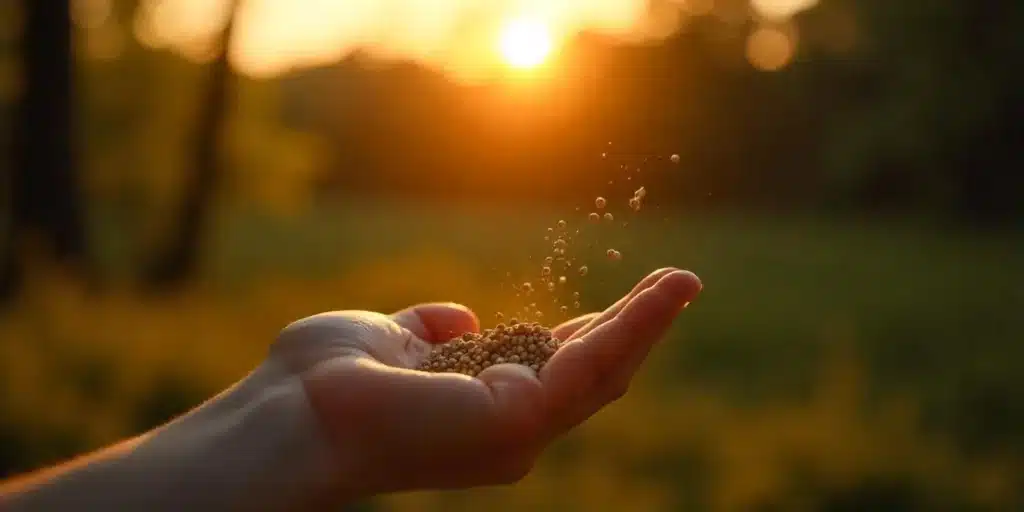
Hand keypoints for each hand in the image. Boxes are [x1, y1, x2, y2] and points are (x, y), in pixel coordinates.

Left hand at [272, 267, 701, 498]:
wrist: (290, 414)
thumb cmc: (323, 380)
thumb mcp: (388, 337)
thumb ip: (429, 331)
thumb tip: (460, 316)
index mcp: (479, 407)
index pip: (552, 369)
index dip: (593, 333)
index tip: (621, 301)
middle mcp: (507, 427)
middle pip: (591, 373)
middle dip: (634, 327)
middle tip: (674, 285)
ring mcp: (519, 430)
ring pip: (605, 371)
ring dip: (648, 323)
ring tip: (683, 282)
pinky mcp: (522, 419)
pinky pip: (594, 366)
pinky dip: (636, 326)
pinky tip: (667, 292)